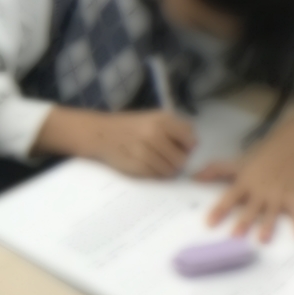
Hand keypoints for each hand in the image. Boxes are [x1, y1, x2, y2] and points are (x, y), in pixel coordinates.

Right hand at [39, 107, 196, 178]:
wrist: (100, 133)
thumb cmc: (130, 126)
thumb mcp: (154, 118)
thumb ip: (175, 129)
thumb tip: (193, 147)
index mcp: (162, 119)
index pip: (190, 139)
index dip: (187, 146)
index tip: (178, 146)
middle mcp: (155, 133)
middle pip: (182, 158)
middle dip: (177, 161)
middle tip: (165, 157)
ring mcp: (145, 150)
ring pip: (170, 170)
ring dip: (166, 169)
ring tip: (155, 161)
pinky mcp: (137, 165)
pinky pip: (156, 176)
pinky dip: (154, 174)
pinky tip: (145, 165)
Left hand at [196, 113, 293, 240]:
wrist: (291, 147)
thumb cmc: (261, 158)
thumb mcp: (238, 163)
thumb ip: (216, 170)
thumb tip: (194, 177)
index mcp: (245, 182)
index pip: (229, 197)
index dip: (219, 210)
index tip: (210, 223)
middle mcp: (260, 190)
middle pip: (250, 208)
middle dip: (243, 221)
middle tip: (235, 236)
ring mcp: (278, 194)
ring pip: (271, 212)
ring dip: (267, 225)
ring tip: (262, 239)